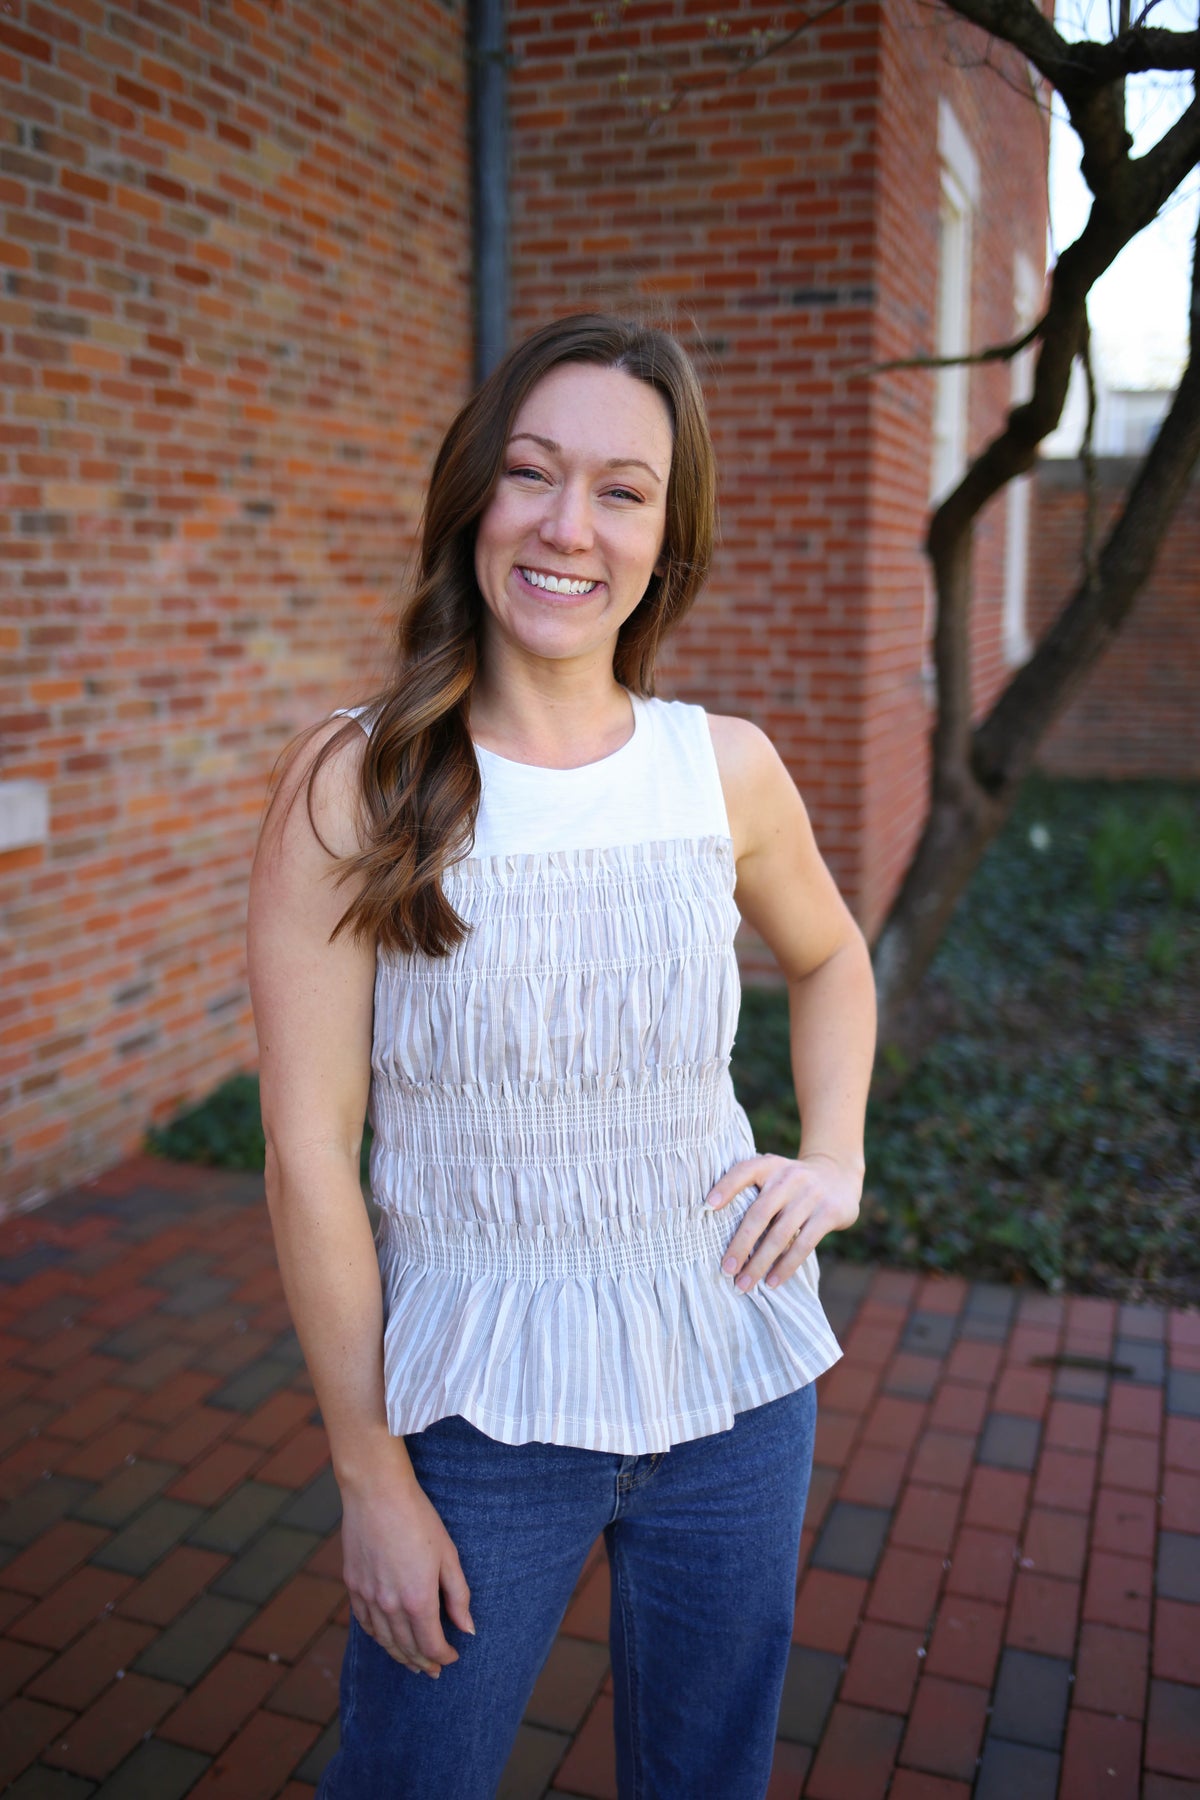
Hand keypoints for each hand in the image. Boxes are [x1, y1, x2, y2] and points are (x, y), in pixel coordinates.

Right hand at [339, 1455, 474, 1678]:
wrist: (376, 1493)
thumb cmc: (418, 1518)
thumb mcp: (448, 1555)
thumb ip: (458, 1596)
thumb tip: (467, 1629)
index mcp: (418, 1599)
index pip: (431, 1645)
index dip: (444, 1655)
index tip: (453, 1656)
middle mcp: (390, 1605)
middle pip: (407, 1648)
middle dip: (423, 1662)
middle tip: (434, 1671)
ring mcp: (368, 1597)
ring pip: (385, 1641)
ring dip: (400, 1656)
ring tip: (413, 1664)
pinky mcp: (353, 1586)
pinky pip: (365, 1623)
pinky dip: (378, 1638)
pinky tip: (386, 1639)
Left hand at [706, 1152, 861, 1294]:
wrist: (838, 1174)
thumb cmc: (792, 1182)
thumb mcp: (773, 1173)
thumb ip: (751, 1189)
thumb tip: (712, 1223)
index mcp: (770, 1165)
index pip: (744, 1171)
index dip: (725, 1187)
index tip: (707, 1206)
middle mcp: (789, 1177)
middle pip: (759, 1214)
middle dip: (740, 1245)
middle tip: (726, 1270)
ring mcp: (811, 1195)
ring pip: (780, 1235)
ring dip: (760, 1263)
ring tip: (744, 1284)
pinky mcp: (828, 1213)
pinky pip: (803, 1245)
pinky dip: (785, 1266)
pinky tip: (772, 1282)